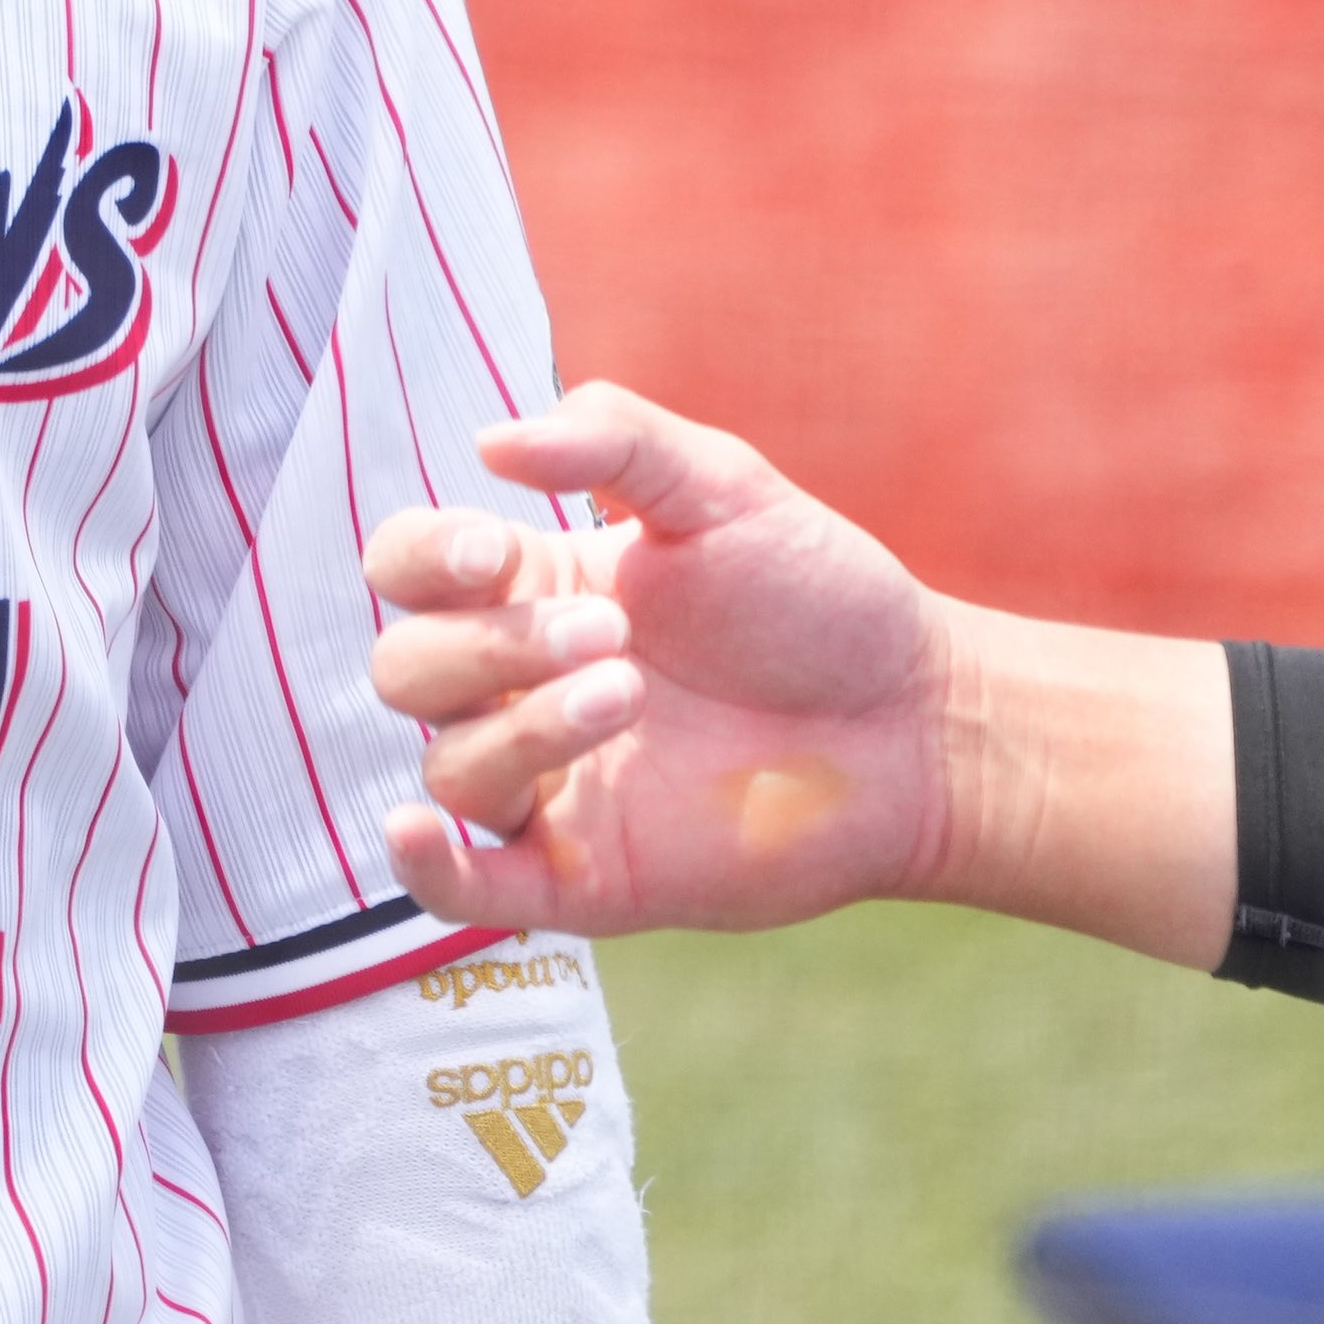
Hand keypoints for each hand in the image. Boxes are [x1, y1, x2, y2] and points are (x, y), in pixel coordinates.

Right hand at [362, 382, 953, 939]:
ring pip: (451, 767)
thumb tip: (489, 441)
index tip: (495, 550)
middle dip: (490, 645)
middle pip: (410, 668)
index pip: (408, 569)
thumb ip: (613, 437)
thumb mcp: (720, 484)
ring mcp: (551, 786)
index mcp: (535, 588)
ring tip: (628, 695)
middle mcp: (523, 686)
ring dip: (521, 727)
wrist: (916, 719)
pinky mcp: (586, 875)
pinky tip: (418, 833)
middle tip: (615, 634)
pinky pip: (471, 886)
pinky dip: (428, 869)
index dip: (423, 558)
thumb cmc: (818, 595)